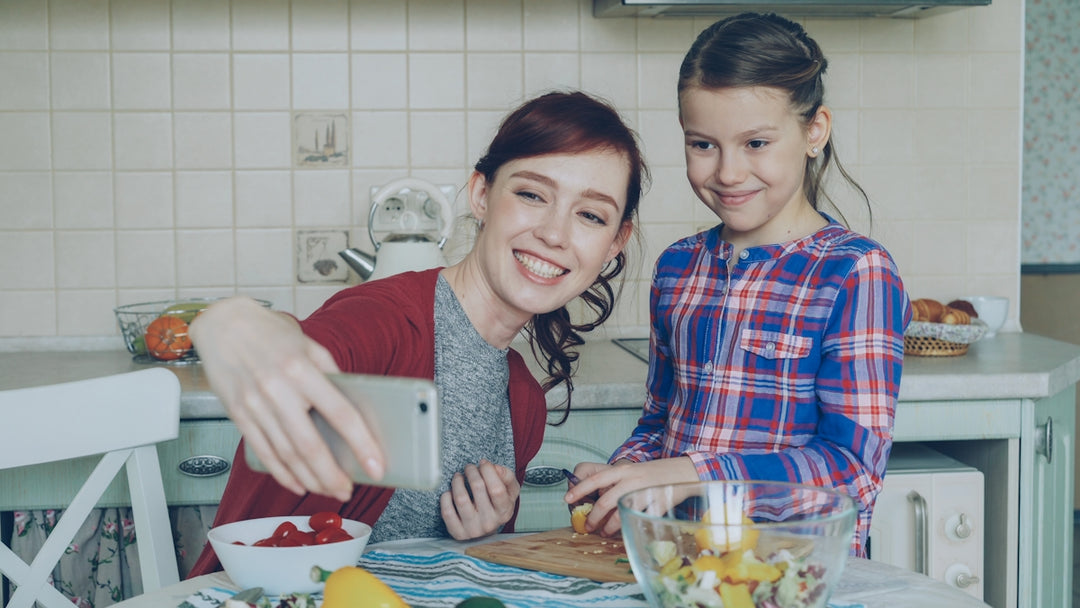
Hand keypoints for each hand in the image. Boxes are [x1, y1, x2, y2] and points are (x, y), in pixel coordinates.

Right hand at [190, 296, 384, 500]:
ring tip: (329, 489)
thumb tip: (353, 410)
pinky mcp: (238, 415)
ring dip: (310, 479)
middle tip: (349, 490)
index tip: (376, 465)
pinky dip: (282, 473)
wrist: (222, 324)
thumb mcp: (309, 346)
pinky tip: (297, 484)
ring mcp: (254, 405)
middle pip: (310, 444)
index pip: (340, 413)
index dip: (361, 444)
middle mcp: (277, 389)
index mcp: (301, 369)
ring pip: (286, 454)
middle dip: (332, 475)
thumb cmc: (270, 333)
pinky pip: (263, 452)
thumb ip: (331, 377)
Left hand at [440, 460, 519, 539]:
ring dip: (457, 481)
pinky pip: (447, 511)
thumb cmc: (497, 506)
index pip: (496, 489)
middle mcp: (489, 523)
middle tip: (469, 468)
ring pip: (461, 498)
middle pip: (478, 488)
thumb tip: (494, 467)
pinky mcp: (458, 532)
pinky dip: (446, 497)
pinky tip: (450, 492)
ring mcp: (473, 529)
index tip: (484, 464)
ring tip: (458, 477)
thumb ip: (507, 476)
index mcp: (504, 512)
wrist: (487, 529)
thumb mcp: (510, 491)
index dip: (488, 471)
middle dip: (472, 471)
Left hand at [564, 458, 697, 535]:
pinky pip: (641, 520)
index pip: (596, 478)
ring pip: (621, 514)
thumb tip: (594, 497)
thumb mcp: (633, 472)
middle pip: (606, 501)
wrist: (684, 471)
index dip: (580, 489)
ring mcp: (646, 492)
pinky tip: (628, 532)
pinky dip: (632, 528)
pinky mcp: (660, 504)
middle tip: (589, 527)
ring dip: (610, 527)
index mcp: (624, 471)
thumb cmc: (654, 474)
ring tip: (606, 533)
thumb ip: (616, 482)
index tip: (567, 499)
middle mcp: (632, 480)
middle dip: (594, 518)